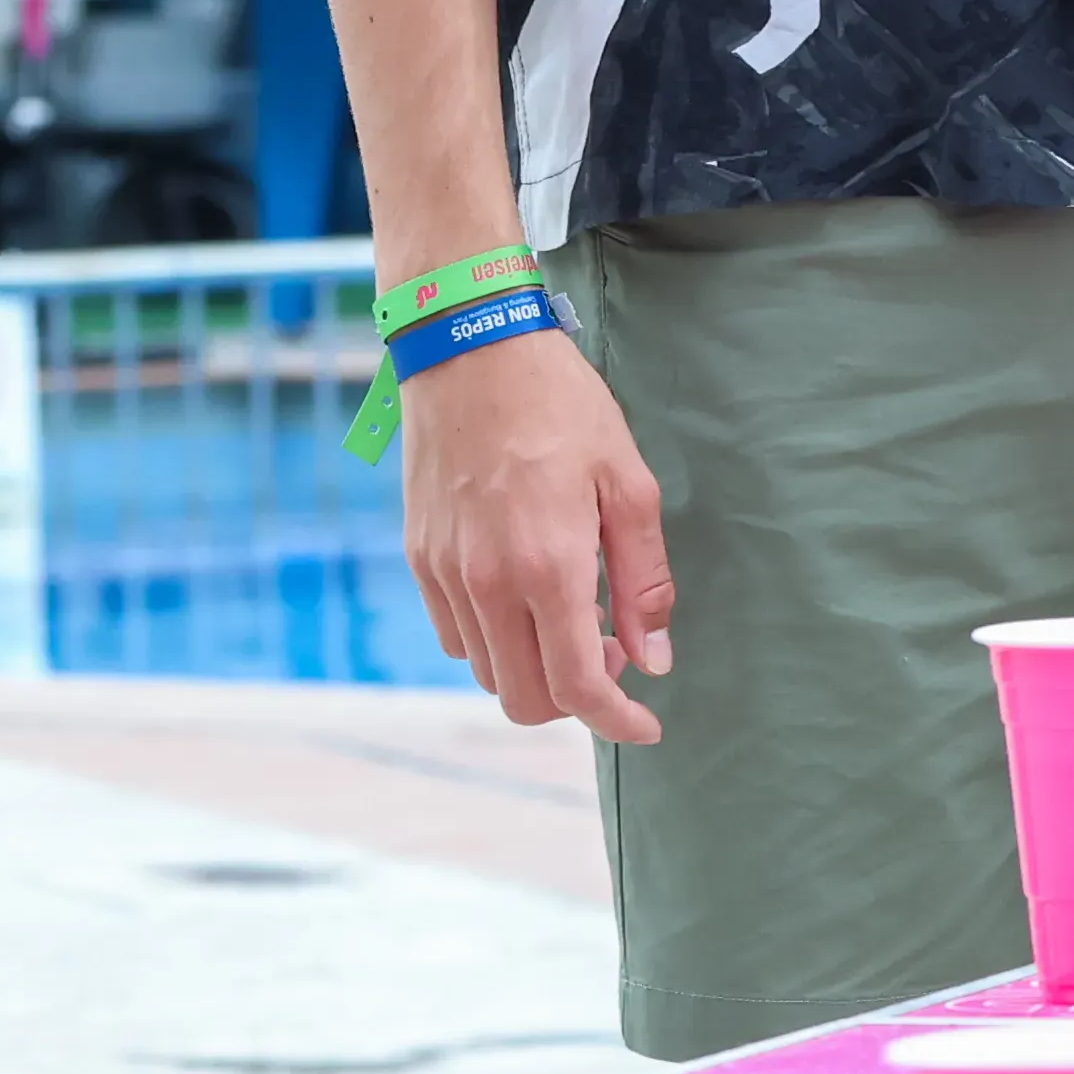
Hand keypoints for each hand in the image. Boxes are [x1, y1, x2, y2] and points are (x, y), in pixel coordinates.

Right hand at [398, 324, 670, 744]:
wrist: (469, 348)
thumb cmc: (560, 406)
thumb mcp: (627, 484)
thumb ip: (643, 581)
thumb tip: (652, 657)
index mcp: (549, 568)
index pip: (578, 688)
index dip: (617, 722)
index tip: (644, 725)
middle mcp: (489, 583)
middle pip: (525, 701)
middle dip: (574, 700)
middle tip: (608, 650)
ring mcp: (447, 573)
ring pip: (487, 673)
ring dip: (532, 669)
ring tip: (565, 616)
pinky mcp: (421, 556)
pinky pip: (453, 635)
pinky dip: (492, 640)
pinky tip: (519, 595)